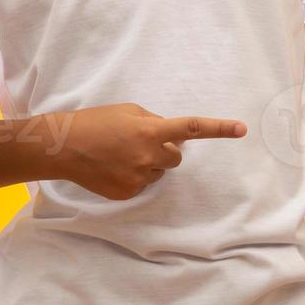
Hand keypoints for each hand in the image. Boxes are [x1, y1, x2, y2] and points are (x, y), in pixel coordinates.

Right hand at [50, 102, 245, 199]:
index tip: (241, 129)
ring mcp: (138, 177)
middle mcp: (149, 156)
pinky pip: (142, 185)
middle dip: (166, 150)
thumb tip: (172, 136)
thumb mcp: (128, 111)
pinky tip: (113, 168)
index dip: (219, 129)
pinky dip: (133, 177)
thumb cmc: (95, 122)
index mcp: (151, 130)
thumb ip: (154, 121)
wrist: (63, 148)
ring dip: (148, 163)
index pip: (192, 129)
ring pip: (158, 172)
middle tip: (140, 143)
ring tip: (120, 154)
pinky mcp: (127, 193)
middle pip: (176, 157)